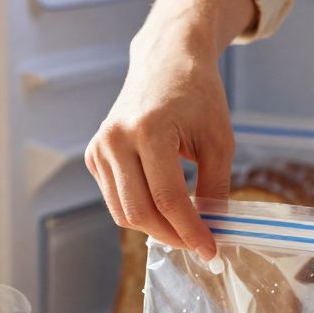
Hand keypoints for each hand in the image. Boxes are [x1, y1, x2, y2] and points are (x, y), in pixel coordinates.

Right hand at [86, 34, 232, 258]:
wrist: (166, 62)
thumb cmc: (198, 96)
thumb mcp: (220, 141)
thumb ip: (216, 188)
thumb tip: (214, 231)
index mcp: (148, 130)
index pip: (168, 199)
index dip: (190, 231)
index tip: (210, 250)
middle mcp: (116, 139)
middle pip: (140, 212)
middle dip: (172, 236)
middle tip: (199, 245)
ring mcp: (99, 148)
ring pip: (123, 213)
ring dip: (156, 229)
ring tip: (184, 229)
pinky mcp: (94, 156)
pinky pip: (116, 200)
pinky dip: (140, 212)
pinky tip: (164, 209)